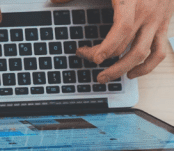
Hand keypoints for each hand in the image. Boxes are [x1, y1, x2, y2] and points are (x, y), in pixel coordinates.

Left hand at [54, 0, 173, 82]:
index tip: (86, 54)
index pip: (121, 30)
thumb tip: (53, 0)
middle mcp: (147, 13)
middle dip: (105, 61)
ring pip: (143, 54)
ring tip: (105, 77)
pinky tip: (132, 72)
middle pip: (126, 46)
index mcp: (130, 1)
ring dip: (122, 70)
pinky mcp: (164, 24)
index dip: (105, 47)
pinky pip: (160, 51)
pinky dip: (147, 66)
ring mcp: (157, 20)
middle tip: (87, 64)